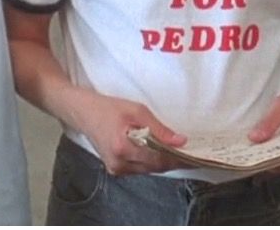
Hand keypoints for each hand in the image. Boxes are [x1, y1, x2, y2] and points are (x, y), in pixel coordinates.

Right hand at [67, 89, 187, 175]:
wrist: (83, 114)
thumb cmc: (108, 108)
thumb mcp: (137, 111)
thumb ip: (159, 128)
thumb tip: (180, 141)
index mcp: (123, 148)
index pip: (159, 158)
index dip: (179, 158)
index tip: (196, 156)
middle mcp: (119, 163)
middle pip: (155, 167)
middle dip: (174, 160)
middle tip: (192, 154)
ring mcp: (116, 169)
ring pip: (149, 169)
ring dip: (164, 161)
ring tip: (179, 152)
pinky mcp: (116, 170)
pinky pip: (140, 168)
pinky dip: (152, 161)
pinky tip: (159, 152)